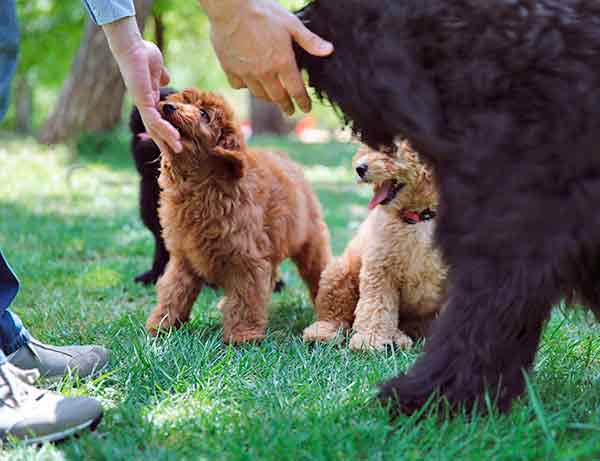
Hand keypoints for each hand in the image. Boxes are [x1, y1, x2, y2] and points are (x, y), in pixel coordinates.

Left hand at [102, 17, 181, 152]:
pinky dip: (164, 130)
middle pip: (154, 128)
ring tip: (178, 151)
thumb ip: (161, 76)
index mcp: (148, 97)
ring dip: (167, 140)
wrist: (132, 46)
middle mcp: (143, 103)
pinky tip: (174, 138)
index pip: (158, 118)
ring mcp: (142, 103)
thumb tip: (166, 79)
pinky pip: (154, 120)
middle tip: (172, 156)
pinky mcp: (142, 101)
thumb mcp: (157, 68)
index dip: (165, 130)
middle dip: (163, 142)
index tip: (174, 140)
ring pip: (155, 127)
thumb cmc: (143, 52)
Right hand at [202, 0, 332, 114]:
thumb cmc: (263, 12)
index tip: (306, 108)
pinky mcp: (230, 69)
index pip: (296, 90)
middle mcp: (265, 72)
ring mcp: (246, 73)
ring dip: (268, 98)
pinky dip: (245, 87)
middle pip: (277, 97)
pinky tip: (248, 83)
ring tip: (272, 97)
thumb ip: (309, 40)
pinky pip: (239, 85)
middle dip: (285, 105)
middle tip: (289, 110)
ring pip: (259, 94)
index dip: (303, 101)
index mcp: (282, 62)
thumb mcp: (291, 23)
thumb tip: (329, 50)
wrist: (230, 8)